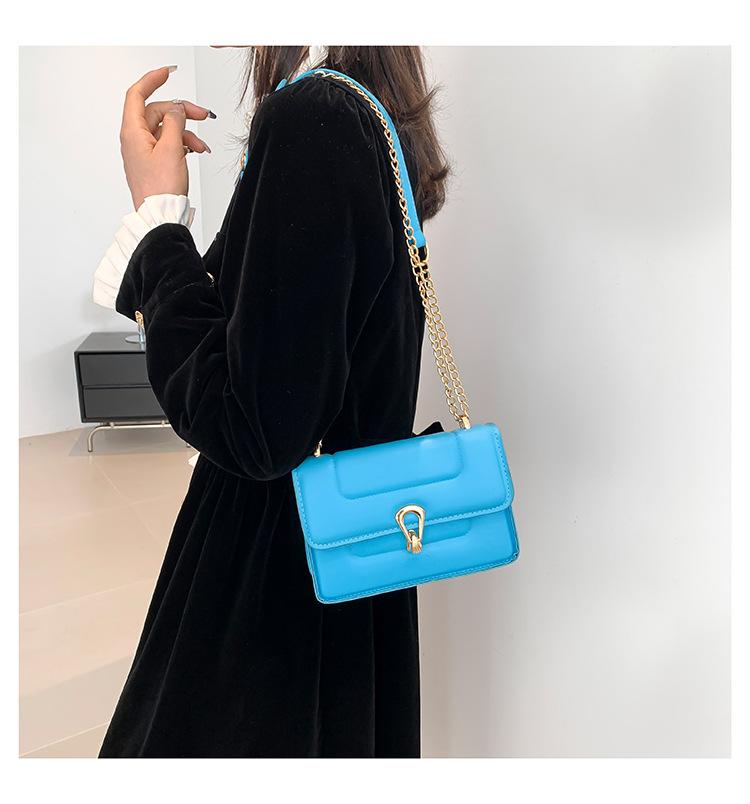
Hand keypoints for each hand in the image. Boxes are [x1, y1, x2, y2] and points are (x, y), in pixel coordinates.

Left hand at [120, 66, 213, 209]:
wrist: (160, 217)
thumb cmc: (160, 189)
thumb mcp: (172, 149)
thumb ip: (175, 122)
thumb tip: (176, 108)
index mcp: (132, 132)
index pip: (137, 94)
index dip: (152, 79)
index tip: (168, 72)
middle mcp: (134, 139)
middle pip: (158, 112)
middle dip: (181, 112)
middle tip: (202, 115)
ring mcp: (143, 151)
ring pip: (166, 129)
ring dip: (186, 132)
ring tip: (201, 146)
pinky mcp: (152, 162)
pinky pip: (167, 144)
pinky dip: (182, 144)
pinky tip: (195, 151)